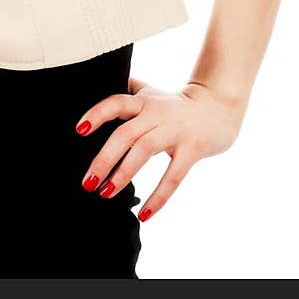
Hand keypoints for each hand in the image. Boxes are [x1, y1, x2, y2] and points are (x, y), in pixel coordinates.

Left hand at [75, 75, 245, 219]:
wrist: (218, 107)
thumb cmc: (177, 104)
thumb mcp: (151, 92)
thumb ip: (129, 91)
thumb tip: (100, 83)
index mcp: (144, 101)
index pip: (116, 103)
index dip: (97, 114)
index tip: (79, 131)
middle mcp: (156, 114)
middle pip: (125, 134)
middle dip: (103, 159)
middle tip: (87, 182)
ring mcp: (174, 131)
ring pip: (143, 152)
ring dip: (122, 175)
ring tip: (105, 194)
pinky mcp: (192, 150)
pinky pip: (173, 176)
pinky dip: (158, 197)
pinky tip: (145, 215)